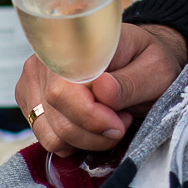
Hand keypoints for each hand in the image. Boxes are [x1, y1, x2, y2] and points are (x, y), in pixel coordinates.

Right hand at [14, 23, 186, 154]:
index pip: (63, 91)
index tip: (120, 122)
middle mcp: (46, 60)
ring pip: (52, 135)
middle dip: (95, 132)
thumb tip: (102, 88)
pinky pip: (48, 139)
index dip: (91, 117)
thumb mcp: (156, 69)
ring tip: (111, 119)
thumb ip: (131, 82)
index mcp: (76, 45)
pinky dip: (74, 142)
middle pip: (57, 118)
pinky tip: (94, 126)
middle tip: (122, 121)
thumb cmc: (146, 60)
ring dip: (87, 139)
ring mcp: (34, 82)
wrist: (137, 59)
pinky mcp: (31, 103)